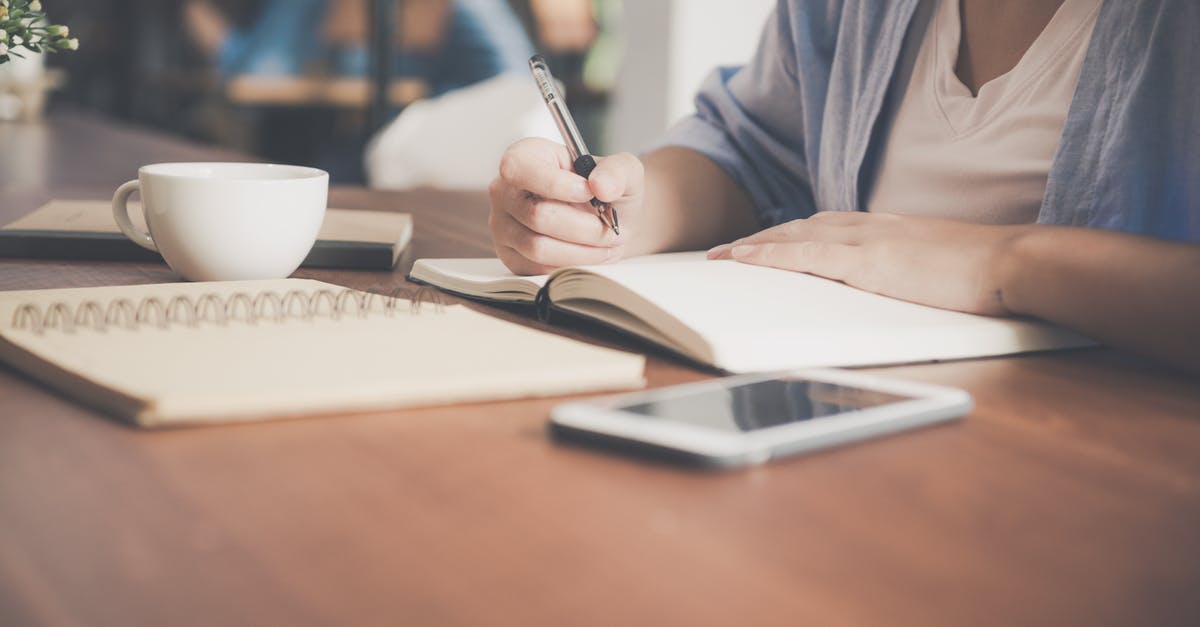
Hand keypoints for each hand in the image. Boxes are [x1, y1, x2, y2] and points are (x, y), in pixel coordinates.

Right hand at [489, 138, 643, 274]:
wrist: (606, 219)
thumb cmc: (605, 190)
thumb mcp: (621, 170)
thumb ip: (617, 170)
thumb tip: (601, 186)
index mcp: (525, 157)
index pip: (519, 169)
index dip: (556, 185)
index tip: (590, 193)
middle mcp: (505, 190)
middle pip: (536, 215)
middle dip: (584, 227)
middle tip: (612, 229)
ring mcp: (503, 226)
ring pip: (538, 247)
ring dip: (582, 251)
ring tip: (607, 244)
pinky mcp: (511, 256)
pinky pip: (538, 268)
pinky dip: (572, 265)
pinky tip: (592, 255)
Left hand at [707, 212, 1029, 314]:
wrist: (1010, 262)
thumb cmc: (982, 272)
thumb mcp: (934, 267)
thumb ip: (907, 271)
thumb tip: (894, 287)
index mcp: (886, 229)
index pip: (826, 228)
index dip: (790, 236)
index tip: (764, 246)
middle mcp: (870, 226)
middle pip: (801, 227)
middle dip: (762, 240)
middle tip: (726, 252)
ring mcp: (867, 240)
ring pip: (795, 236)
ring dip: (754, 246)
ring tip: (722, 256)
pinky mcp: (867, 261)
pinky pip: (805, 254)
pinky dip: (769, 254)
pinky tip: (742, 258)